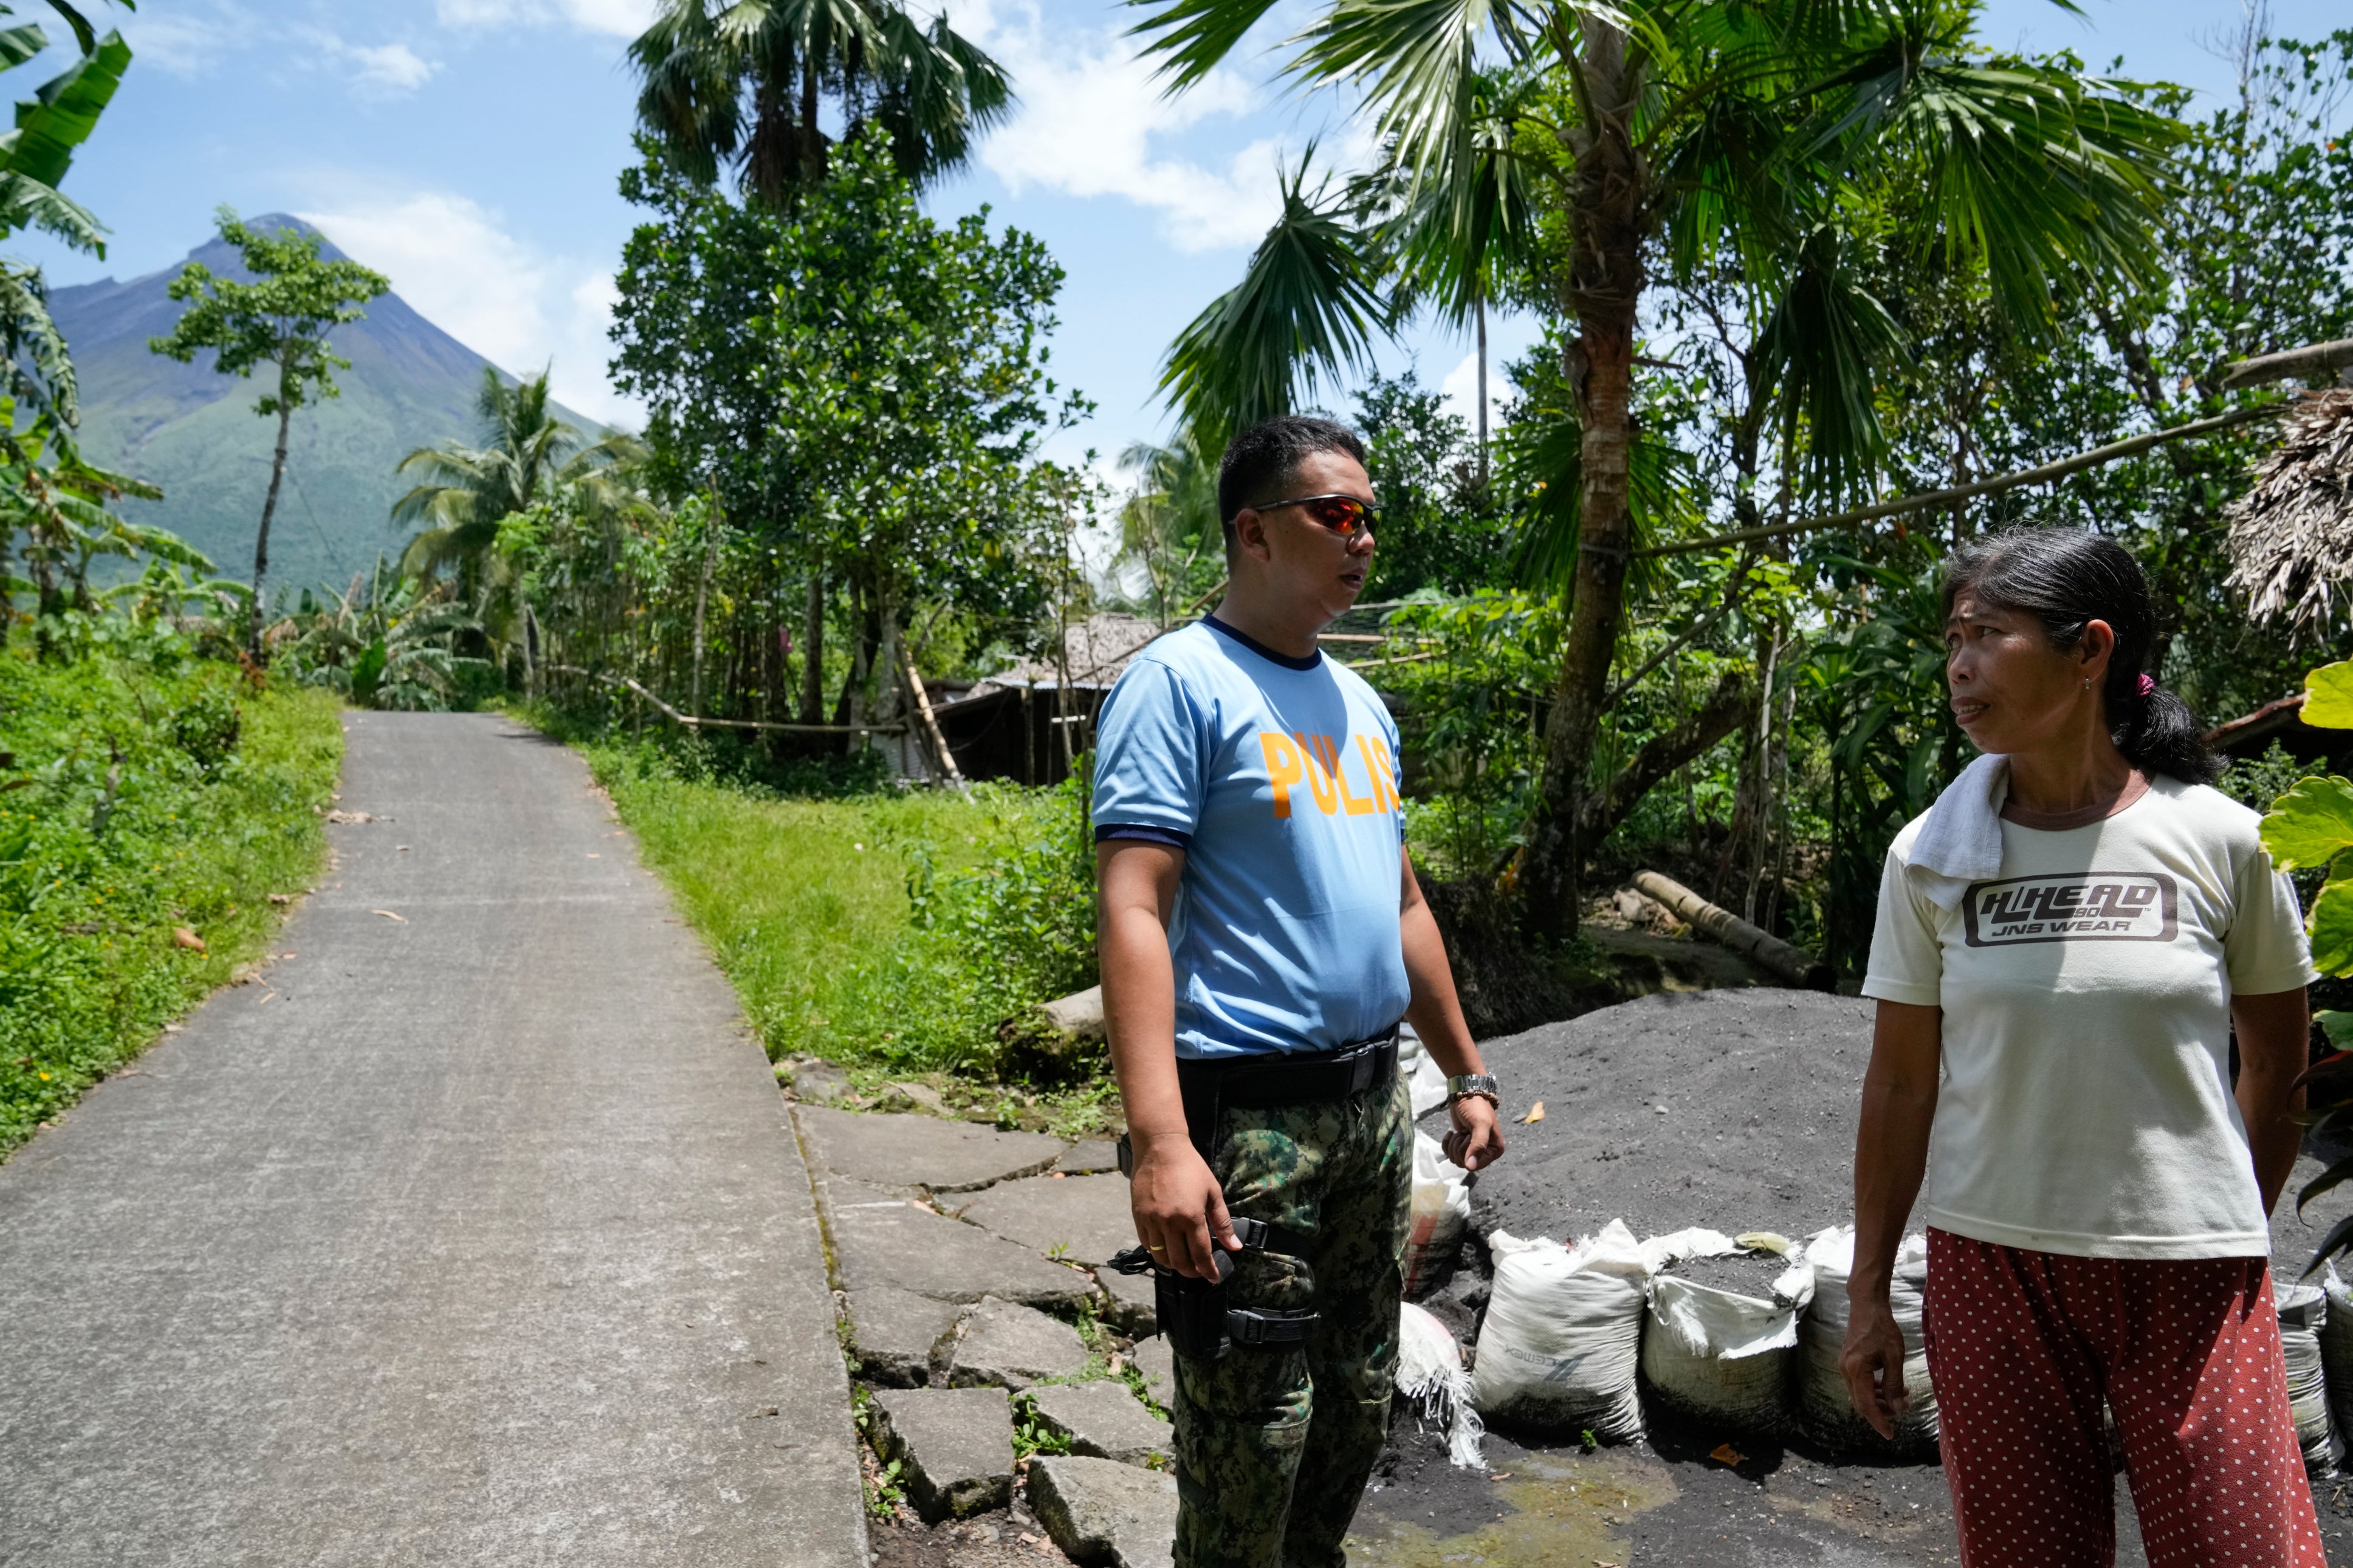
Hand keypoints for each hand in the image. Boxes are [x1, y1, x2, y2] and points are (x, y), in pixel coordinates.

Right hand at [1127, 1133, 1240, 1279]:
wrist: (1160, 1148)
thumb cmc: (1191, 1167)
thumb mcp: (1213, 1192)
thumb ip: (1223, 1222)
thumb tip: (1235, 1246)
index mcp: (1191, 1217)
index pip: (1201, 1253)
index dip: (1208, 1269)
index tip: (1214, 1277)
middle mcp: (1169, 1222)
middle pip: (1180, 1261)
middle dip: (1192, 1271)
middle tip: (1199, 1271)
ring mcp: (1151, 1221)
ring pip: (1161, 1256)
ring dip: (1174, 1265)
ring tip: (1183, 1263)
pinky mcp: (1138, 1217)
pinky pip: (1147, 1244)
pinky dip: (1157, 1252)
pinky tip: (1166, 1250)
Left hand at [1443, 1095, 1504, 1171]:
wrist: (1465, 1094)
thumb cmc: (1476, 1107)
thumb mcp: (1480, 1124)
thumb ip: (1478, 1146)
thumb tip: (1470, 1167)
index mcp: (1495, 1150)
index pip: (1476, 1165)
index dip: (1467, 1153)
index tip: (1469, 1136)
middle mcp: (1486, 1152)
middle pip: (1464, 1164)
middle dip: (1459, 1148)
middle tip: (1465, 1133)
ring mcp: (1473, 1149)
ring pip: (1455, 1159)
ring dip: (1453, 1145)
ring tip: (1460, 1132)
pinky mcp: (1462, 1144)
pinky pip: (1449, 1153)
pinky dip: (1447, 1143)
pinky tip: (1451, 1133)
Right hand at [1838, 1292, 1911, 1439]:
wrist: (1867, 1306)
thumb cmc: (1882, 1328)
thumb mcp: (1894, 1356)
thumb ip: (1894, 1384)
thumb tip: (1898, 1409)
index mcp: (1856, 1369)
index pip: (1866, 1405)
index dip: (1879, 1422)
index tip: (1891, 1435)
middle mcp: (1846, 1370)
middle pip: (1862, 1402)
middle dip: (1882, 1411)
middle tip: (1904, 1411)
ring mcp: (1846, 1366)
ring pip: (1862, 1393)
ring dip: (1881, 1400)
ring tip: (1903, 1397)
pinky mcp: (1849, 1362)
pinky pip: (1861, 1383)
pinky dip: (1876, 1389)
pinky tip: (1892, 1386)